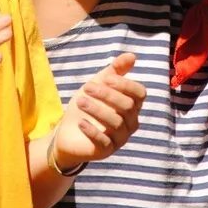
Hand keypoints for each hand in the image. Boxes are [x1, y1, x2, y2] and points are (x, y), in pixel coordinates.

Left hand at [49, 53, 145, 168]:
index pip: (139, 94)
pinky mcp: (107, 151)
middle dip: (107, 95)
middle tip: (87, 88)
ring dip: (97, 110)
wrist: (68, 132)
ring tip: (80, 101)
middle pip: (127, 106)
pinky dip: (93, 131)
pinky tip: (81, 123)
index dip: (126, 85)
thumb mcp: (99, 84)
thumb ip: (115, 71)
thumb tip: (132, 56)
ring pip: (116, 123)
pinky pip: (104, 142)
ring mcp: (120, 138)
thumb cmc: (87, 105)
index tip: (107, 78)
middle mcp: (131, 122)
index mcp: (132, 105)